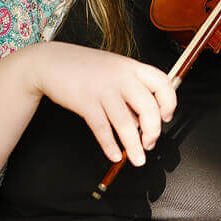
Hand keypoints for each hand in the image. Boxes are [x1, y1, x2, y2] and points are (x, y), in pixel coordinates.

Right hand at [28, 42, 176, 165]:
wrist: (51, 62)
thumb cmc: (84, 67)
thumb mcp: (114, 70)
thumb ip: (131, 91)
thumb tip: (143, 121)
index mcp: (132, 67)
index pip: (162, 83)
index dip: (169, 103)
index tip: (166, 117)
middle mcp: (121, 77)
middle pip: (148, 108)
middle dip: (153, 132)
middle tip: (150, 143)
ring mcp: (103, 90)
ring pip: (126, 123)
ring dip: (134, 146)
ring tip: (138, 159)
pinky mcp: (85, 102)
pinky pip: (102, 129)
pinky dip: (110, 145)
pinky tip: (115, 154)